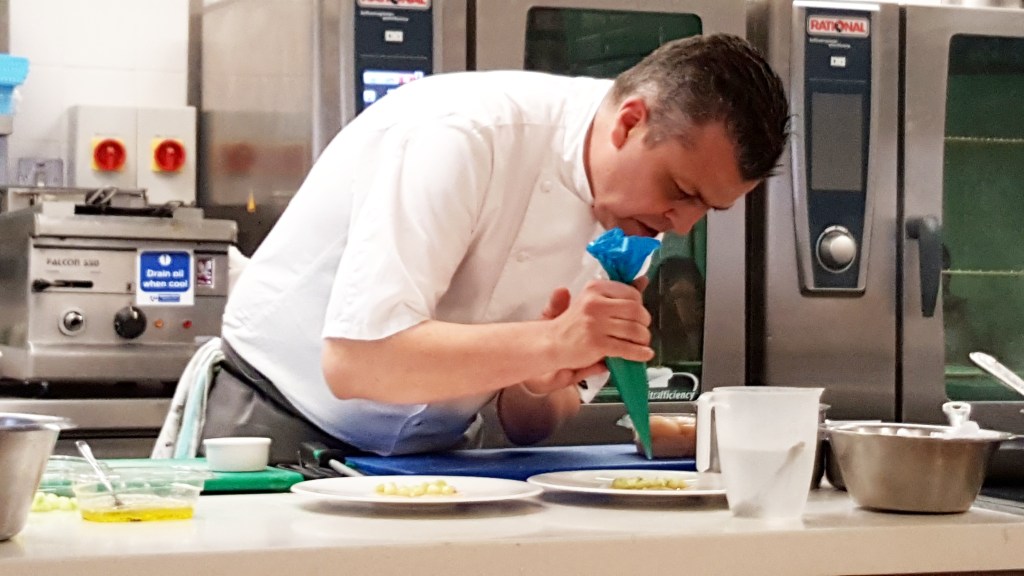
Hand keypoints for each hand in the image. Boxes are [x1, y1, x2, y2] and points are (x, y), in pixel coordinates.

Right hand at [528, 279, 651, 392]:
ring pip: (634, 330)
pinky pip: (626, 348)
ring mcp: (595, 324)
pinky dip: (639, 353)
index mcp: (594, 289)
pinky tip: (644, 354)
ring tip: (641, 343)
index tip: (637, 315)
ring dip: (643, 339)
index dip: (640, 306)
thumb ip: (616, 294)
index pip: (632, 294)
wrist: (552, 343)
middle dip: (644, 323)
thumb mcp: (592, 302)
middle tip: (642, 330)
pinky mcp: (596, 343)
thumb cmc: (574, 324)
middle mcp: (594, 303)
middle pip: (636, 311)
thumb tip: (643, 281)